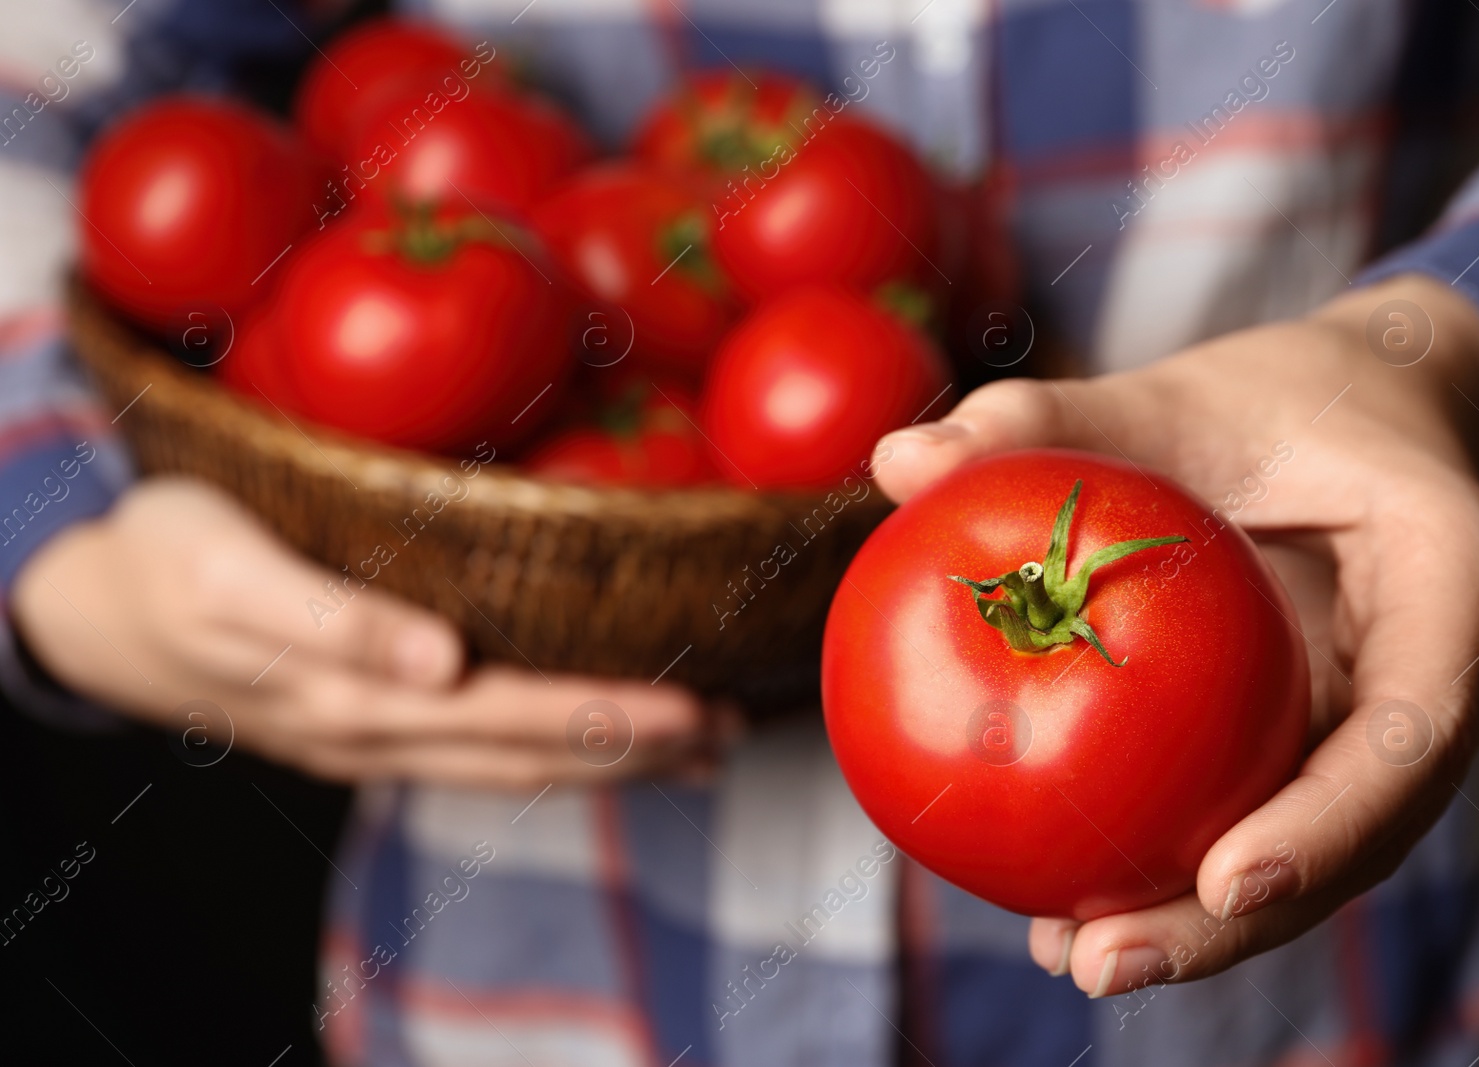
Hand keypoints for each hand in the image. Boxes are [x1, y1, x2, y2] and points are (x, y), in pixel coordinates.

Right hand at [10, 477, 728, 788]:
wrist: (95, 607)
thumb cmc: (169, 561)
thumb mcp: (232, 576)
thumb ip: (334, 623)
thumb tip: (438, 663)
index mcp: (359, 696)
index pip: (515, 716)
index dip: (609, 718)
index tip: (694, 708)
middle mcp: (382, 730)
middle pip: (532, 754)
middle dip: (635, 748)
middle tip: (730, 733)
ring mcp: (377, 736)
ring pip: (513, 763)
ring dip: (607, 761)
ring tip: (697, 749)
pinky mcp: (370, 722)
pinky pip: (480, 747)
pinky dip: (552, 749)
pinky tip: (594, 740)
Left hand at [875, 274, 1478, 995]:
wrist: (1372, 418)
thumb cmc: (1277, 401)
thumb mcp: (1170, 397)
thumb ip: (1041, 422)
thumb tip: (895, 460)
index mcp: (1450, 579)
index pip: (1411, 730)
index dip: (1329, 823)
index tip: (1221, 879)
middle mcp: (1446, 677)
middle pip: (1360, 834)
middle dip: (1236, 921)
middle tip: (1100, 961)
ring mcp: (1397, 728)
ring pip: (1315, 856)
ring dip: (1203, 927)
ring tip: (1073, 957)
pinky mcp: (1342, 751)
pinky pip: (1272, 821)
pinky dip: (1185, 873)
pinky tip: (1073, 908)